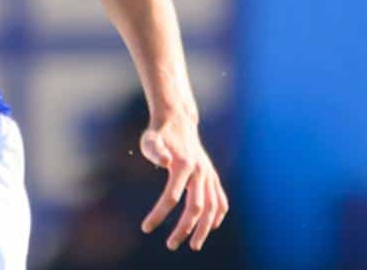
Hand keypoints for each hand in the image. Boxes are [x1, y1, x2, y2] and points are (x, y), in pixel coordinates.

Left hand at [138, 113, 228, 251]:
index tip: (146, 228)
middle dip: (183, 229)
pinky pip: (220, 199)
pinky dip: (218, 214)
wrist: (178, 121)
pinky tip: (210, 227)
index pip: (171, 196)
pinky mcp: (212, 176)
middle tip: (171, 245)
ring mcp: (208, 174)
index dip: (159, 214)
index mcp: (183, 165)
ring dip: (204, 228)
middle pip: (195, 207)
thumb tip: (164, 160)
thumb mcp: (150, 140)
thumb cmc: (159, 134)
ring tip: (194, 245)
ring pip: (211, 207)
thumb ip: (155, 150)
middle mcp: (200, 172)